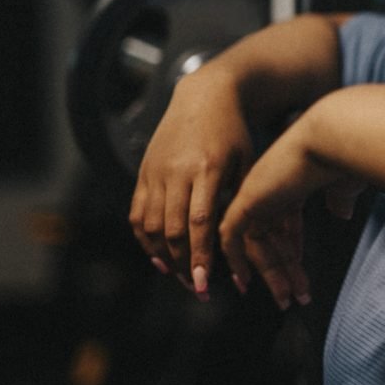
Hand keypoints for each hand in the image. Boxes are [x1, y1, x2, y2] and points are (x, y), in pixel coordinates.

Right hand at [129, 70, 252, 298]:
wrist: (204, 95)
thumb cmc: (234, 132)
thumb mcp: (246, 161)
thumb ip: (241, 198)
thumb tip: (241, 242)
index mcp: (206, 168)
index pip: (198, 222)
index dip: (200, 255)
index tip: (203, 283)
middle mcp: (176, 171)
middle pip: (171, 229)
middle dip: (183, 264)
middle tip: (195, 288)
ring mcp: (155, 171)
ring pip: (149, 225)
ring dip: (162, 256)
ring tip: (180, 275)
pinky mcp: (143, 172)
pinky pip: (137, 213)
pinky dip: (144, 239)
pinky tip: (158, 256)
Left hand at [219, 123, 364, 309]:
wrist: (331, 138)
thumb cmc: (344, 156)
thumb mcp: (344, 182)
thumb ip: (340, 198)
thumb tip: (342, 212)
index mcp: (292, 179)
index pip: (286, 219)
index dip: (290, 246)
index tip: (297, 268)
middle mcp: (270, 186)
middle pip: (270, 235)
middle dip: (282, 269)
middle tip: (291, 297)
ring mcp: (256, 193)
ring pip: (255, 243)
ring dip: (270, 275)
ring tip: (286, 300)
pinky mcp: (246, 201)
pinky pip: (232, 238)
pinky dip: (237, 261)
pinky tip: (245, 282)